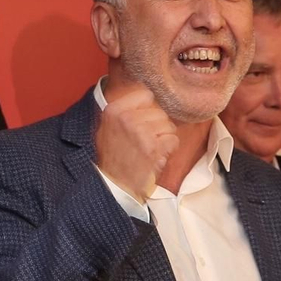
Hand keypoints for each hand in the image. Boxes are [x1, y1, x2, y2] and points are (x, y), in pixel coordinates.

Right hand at [94, 83, 177, 201]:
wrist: (114, 186)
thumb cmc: (113, 158)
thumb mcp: (107, 128)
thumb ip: (123, 110)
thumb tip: (145, 95)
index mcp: (114, 110)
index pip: (145, 95)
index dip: (149, 108)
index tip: (145, 120)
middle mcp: (127, 118)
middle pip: (159, 111)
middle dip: (158, 126)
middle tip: (148, 140)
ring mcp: (141, 132)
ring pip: (168, 125)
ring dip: (164, 138)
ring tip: (151, 149)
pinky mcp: (154, 147)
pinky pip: (173, 139)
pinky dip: (169, 149)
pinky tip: (158, 155)